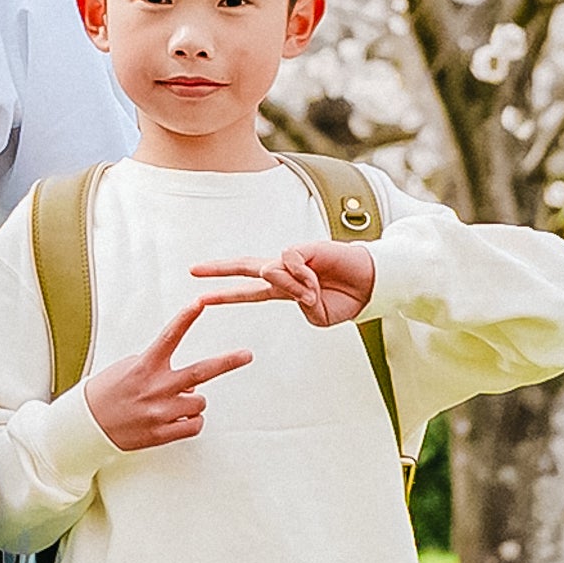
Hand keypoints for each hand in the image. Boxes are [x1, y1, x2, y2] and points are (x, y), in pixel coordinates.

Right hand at [80, 294, 251, 452]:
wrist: (87, 425)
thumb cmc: (107, 393)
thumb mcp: (127, 368)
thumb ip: (159, 367)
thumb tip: (190, 383)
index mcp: (145, 366)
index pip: (169, 336)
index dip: (186, 318)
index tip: (200, 303)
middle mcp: (156, 387)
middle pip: (201, 372)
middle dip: (227, 362)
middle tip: (246, 355)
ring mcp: (160, 412)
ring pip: (199, 403)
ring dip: (192, 402)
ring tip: (171, 404)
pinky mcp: (162, 433)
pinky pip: (194, 425)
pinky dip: (189, 422)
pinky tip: (174, 419)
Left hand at [195, 240, 377, 327]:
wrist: (371, 285)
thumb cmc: (346, 300)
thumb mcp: (317, 314)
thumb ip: (297, 302)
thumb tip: (275, 273)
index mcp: (285, 290)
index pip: (249, 292)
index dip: (226, 295)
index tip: (201, 298)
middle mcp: (284, 272)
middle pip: (246, 268)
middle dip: (219, 269)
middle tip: (192, 270)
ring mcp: (293, 259)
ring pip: (269, 272)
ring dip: (289, 287)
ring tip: (313, 291)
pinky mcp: (303, 248)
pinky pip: (288, 262)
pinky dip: (300, 275)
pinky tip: (315, 276)